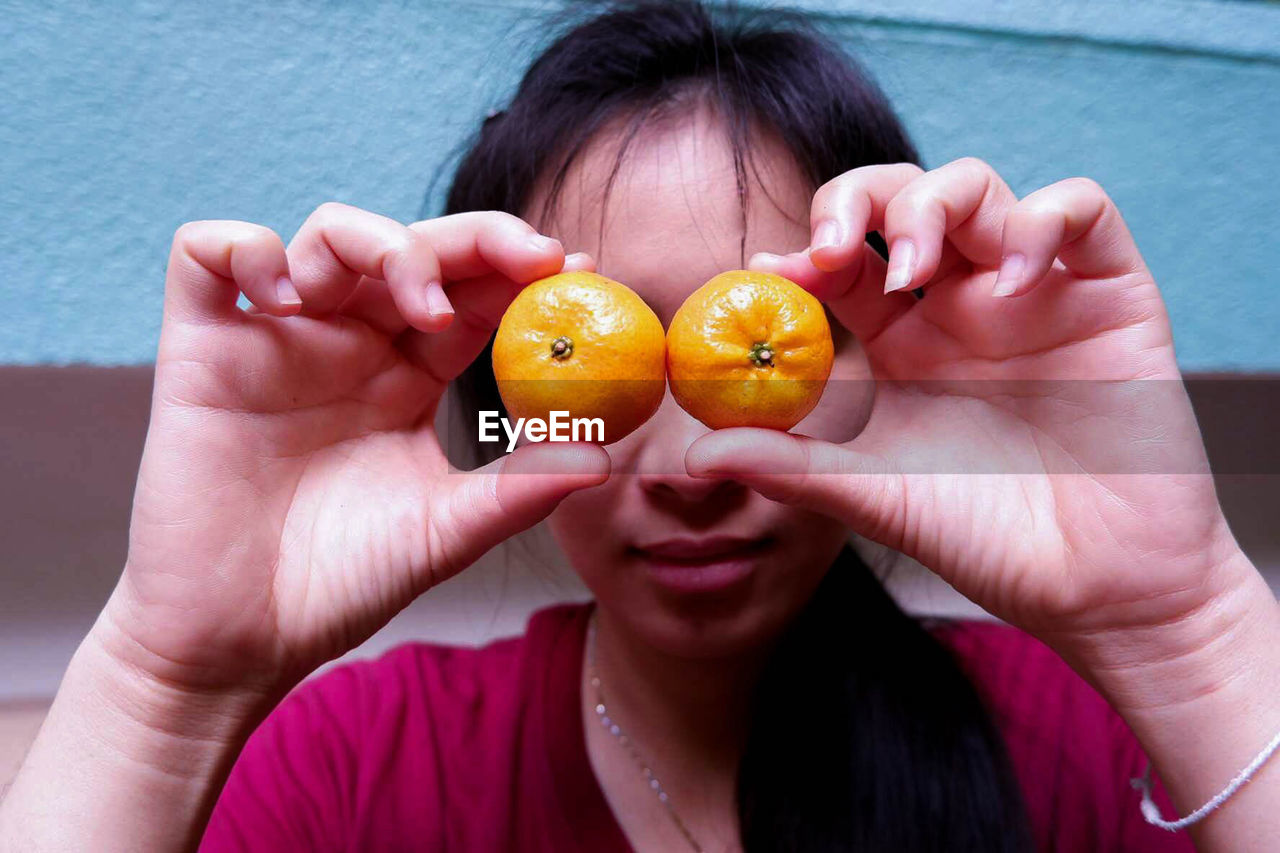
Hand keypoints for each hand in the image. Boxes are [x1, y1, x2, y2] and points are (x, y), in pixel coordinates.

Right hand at [101, 204, 608, 701]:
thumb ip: (520, 489)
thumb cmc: (343, 584)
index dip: (519, 272)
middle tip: (525, 257)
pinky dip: (248, 249)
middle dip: (473, 238)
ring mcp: (278, 341)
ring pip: (326, 236)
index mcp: (410, 379)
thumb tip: (608, 454)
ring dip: (381, 243)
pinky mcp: (201, 349)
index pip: (471, 296)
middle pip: (411, 248)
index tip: (573, 269)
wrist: (240, 640)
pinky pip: (208, 255)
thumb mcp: (446, 531)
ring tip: (418, 305)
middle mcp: (350, 346)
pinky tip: (287, 297)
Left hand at [687, 159, 1249, 649]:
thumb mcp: (874, 495)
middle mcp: (960, 303)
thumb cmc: (984, 540)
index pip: (842, 258)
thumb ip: (790, 466)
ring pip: (978, 186)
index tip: (770, 271)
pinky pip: (1080, 210)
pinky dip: (1041, 223)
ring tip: (911, 269)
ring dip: (932, 205)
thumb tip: (689, 453)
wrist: (1095, 589)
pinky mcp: (1109, 292)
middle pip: (901, 197)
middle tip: (832, 248)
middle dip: (858, 200)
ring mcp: (1033, 291)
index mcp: (901, 340)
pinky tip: (1009, 285)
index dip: (804, 250)